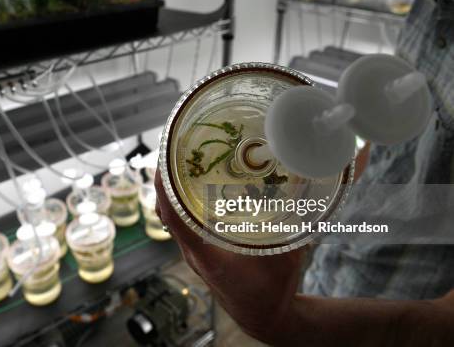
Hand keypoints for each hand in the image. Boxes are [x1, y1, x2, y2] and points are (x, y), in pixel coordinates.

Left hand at [154, 170, 305, 342]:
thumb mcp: (286, 255)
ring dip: (170, 192)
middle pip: (166, 213)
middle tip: (172, 150)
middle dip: (164, 181)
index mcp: (207, 255)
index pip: (174, 217)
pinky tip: (193, 188)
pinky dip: (181, 204)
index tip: (163, 161)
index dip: (164, 188)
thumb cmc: (273, 291)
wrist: (266, 318)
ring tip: (178, 163)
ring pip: (171, 219)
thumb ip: (295, 222)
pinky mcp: (199, 253)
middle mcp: (194, 253)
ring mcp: (194, 254)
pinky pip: (182, 225)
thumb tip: (304, 187)